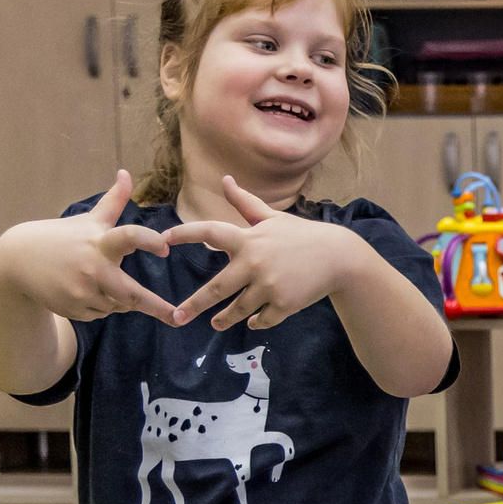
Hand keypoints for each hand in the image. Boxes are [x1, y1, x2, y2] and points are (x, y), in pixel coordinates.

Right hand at [0, 169, 178, 323]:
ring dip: (120, 299)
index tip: (166, 248)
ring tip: (100, 281)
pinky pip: (101, 313)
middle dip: (157, 307)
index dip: (148, 241)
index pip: (128, 238)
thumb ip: (113, 201)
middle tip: (177, 317)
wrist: (17, 260)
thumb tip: (125, 173)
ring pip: (118, 305)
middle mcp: (93, 269)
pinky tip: (84, 291)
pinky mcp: (73, 309)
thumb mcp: (88, 220)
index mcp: (100, 243)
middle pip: (132, 295)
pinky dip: (101, 306)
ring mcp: (82, 292)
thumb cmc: (62, 237)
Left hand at [165, 175, 364, 329]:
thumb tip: (225, 180)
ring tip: (216, 323)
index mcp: (248, 239)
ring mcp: (269, 286)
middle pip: (216, 288)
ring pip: (238, 309)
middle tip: (177, 316)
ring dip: (224, 319)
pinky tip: (254, 322)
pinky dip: (257, 321)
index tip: (163, 239)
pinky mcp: (284, 304)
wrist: (339, 257)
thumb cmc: (303, 235)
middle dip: (194, 304)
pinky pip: (263, 319)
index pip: (210, 232)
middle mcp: (254, 263)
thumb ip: (245, 203)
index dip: (185, 233)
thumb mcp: (273, 218)